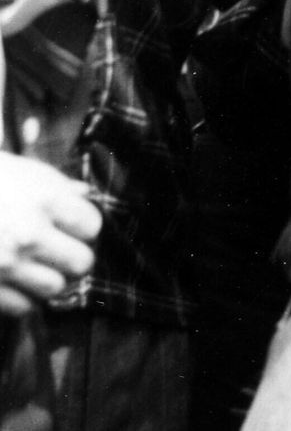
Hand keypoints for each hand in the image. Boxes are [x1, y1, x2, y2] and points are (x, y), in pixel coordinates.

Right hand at [0, 153, 98, 316]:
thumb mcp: (20, 172)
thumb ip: (55, 186)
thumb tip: (83, 194)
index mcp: (42, 200)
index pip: (91, 226)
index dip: (83, 227)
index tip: (72, 226)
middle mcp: (27, 235)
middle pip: (81, 262)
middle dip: (73, 257)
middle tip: (58, 251)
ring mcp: (5, 264)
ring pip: (54, 288)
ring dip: (48, 279)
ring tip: (35, 267)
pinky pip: (23, 307)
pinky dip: (22, 298)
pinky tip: (13, 282)